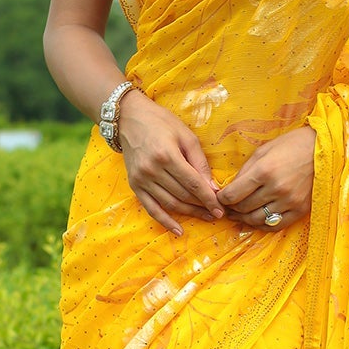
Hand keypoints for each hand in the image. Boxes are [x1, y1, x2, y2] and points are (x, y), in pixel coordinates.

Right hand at [116, 91, 224, 237]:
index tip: (221, 209)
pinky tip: (179, 230)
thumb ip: (199, 162)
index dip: (208, 198)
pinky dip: (165, 221)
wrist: (128, 118)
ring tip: (205, 217)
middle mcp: (152, 170)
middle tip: (218, 214)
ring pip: (170, 203)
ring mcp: (141, 179)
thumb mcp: (186, 135)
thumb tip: (212, 187)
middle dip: (202, 206)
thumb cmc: (161, 122)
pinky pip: (151, 208)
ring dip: (189, 213)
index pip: (193, 183)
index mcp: (167, 155)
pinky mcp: (134, 185)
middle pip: (182, 195)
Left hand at [216, 127, 315, 231]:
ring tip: (239, 214)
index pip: (232, 194)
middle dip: (231, 208)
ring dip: (243, 219)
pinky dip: (261, 225)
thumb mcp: (264, 150)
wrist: (325, 149)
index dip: (222, 199)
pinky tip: (256, 219)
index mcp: (264, 171)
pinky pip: (275, 225)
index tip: (220, 198)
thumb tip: (230, 188)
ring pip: (256, 219)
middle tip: (227, 207)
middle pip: (243, 208)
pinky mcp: (300, 210)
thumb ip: (245, 171)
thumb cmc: (292, 145)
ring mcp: (289, 201)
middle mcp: (276, 188)